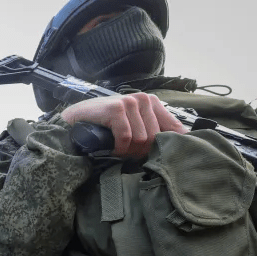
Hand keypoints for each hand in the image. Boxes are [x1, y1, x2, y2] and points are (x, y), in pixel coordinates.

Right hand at [61, 94, 185, 158]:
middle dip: (141, 151)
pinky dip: (118, 148)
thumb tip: (181, 144)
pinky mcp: (116, 109)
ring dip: (127, 150)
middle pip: (155, 137)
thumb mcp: (133, 126)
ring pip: (141, 139)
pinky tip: (111, 148)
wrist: (74, 121)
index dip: (166, 146)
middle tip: (126, 153)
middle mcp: (144, 99)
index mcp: (153, 103)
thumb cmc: (105, 126)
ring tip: (117, 149)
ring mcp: (130, 102)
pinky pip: (126, 137)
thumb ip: (154, 132)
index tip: (157, 156)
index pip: (175, 128)